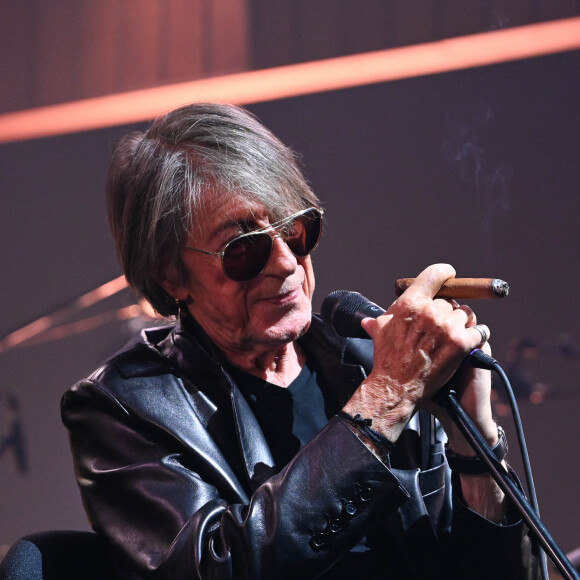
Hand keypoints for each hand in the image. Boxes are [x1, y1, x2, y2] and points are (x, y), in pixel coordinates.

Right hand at [344, 264, 489, 439]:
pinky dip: (477, 335)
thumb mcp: (379, 334)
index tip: (449, 276)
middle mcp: (429, 311)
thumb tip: (369, 321)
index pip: (434, 275)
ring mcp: (447, 327)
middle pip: (449, 300)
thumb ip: (380, 322)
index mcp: (409, 303)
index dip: (444, 273)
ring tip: (452, 336)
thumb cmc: (387, 360)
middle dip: (446, 311)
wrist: (397, 388)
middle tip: (441, 325)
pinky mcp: (461, 343)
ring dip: (461, 324)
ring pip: (465, 314)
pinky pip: (480, 330)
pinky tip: (471, 341)